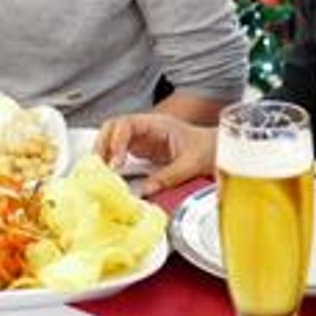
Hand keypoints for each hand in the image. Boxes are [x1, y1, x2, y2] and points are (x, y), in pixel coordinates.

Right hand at [95, 113, 216, 195]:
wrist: (217, 150)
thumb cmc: (208, 148)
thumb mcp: (190, 163)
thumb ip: (169, 177)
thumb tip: (145, 191)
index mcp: (157, 124)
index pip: (127, 124)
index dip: (117, 141)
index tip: (116, 162)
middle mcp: (146, 128)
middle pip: (113, 128)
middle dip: (102, 145)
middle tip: (98, 166)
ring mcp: (142, 139)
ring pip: (113, 139)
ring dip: (104, 154)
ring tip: (101, 173)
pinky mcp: (142, 152)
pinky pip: (120, 153)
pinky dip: (112, 163)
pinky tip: (111, 176)